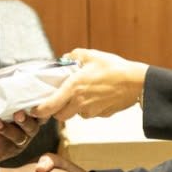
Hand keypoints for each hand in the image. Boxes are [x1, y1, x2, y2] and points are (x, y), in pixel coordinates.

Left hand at [0, 107, 40, 162]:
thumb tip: (3, 83)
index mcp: (25, 115)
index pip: (39, 113)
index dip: (41, 109)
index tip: (35, 103)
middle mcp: (25, 129)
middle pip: (33, 127)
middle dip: (26, 120)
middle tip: (17, 114)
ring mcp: (17, 141)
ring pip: (20, 137)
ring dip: (8, 129)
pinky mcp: (7, 151)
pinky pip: (5, 143)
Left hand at [28, 48, 147, 120]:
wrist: (137, 82)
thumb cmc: (114, 68)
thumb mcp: (92, 55)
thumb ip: (75, 55)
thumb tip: (65, 58)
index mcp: (74, 88)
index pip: (50, 106)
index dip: (39, 111)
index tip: (34, 110)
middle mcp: (80, 103)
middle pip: (60, 116)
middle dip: (57, 110)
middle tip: (60, 100)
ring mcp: (92, 111)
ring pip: (76, 115)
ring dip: (75, 108)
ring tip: (84, 93)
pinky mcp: (102, 115)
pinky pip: (90, 114)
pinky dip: (90, 107)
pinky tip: (98, 96)